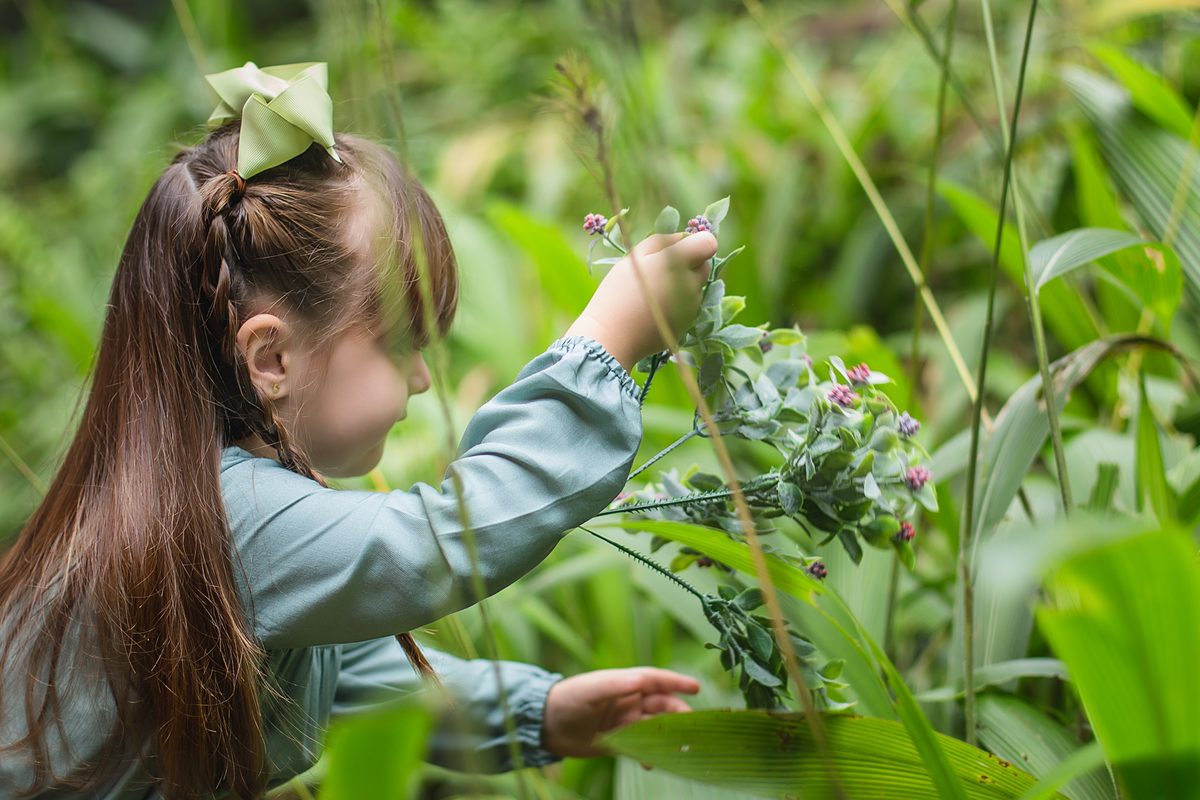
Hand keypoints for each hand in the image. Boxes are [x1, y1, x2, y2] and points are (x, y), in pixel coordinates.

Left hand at [540, 667, 699, 757]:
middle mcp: (629, 701)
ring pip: (655, 727)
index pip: (656, 680)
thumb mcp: (590, 690)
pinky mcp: (619, 742)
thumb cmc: (568, 699)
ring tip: (678, 746)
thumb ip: (614, 685)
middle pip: (661, 704)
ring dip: (667, 734)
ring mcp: (625, 722)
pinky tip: (651, 763)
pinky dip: (650, 754)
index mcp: (625, 683)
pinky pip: (641, 747)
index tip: (696, 688)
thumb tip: (639, 680)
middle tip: (690, 724)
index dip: (676, 683)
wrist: (546, 726)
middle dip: (677, 712)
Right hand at [565, 232, 718, 372]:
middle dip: (691, 263)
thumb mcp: (633, 258)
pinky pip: (690, 307)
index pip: (708, 244)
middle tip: (663, 270)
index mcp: (676, 262)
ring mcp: (691, 306)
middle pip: (705, 266)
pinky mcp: (687, 323)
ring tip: (655, 292)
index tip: (681, 248)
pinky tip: (656, 309)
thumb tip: (682, 237)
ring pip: (697, 287)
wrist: (612, 335)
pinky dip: (678, 304)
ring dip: (683, 285)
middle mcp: (689, 284)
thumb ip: (661, 241)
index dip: (697, 243)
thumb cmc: (618, 292)